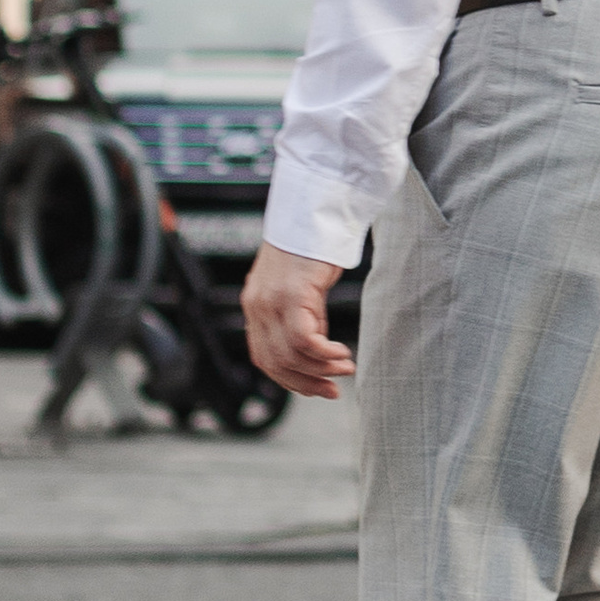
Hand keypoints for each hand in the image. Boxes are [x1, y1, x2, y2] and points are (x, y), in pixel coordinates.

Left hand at [241, 242, 353, 399]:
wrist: (314, 211)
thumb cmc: (311, 245)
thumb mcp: (300, 288)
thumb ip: (301, 317)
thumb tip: (314, 348)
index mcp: (255, 306)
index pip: (264, 358)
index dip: (290, 379)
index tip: (316, 386)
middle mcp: (257, 306)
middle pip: (275, 363)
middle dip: (306, 382)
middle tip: (332, 389)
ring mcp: (271, 301)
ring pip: (291, 355)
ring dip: (321, 369)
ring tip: (345, 367)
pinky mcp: (291, 295)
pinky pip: (304, 340)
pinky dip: (324, 353)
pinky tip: (341, 352)